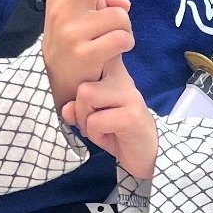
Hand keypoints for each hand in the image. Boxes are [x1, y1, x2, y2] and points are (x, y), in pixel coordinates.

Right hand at [41, 0, 133, 108]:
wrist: (65, 87)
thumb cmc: (78, 48)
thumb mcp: (83, 23)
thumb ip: (100, 4)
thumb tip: (123, 2)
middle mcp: (62, 10)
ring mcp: (72, 31)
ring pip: (120, 16)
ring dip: (123, 30)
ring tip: (107, 44)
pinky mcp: (84, 53)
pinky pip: (123, 38)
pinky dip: (126, 46)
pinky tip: (111, 55)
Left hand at [61, 56, 158, 181]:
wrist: (145, 155)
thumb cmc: (115, 132)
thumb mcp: (90, 117)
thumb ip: (76, 107)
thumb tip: (67, 108)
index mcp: (114, 71)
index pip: (90, 56)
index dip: (80, 73)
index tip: (85, 92)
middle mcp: (124, 77)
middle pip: (81, 82)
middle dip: (79, 109)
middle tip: (92, 123)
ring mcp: (130, 95)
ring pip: (86, 95)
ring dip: (85, 120)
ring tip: (100, 129)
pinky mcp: (131, 115)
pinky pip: (95, 120)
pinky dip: (95, 134)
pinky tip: (109, 136)